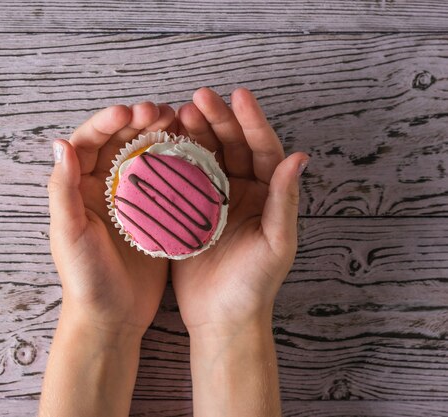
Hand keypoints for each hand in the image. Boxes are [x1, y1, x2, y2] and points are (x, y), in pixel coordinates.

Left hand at [48, 101, 175, 336]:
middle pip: (118, 142)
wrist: (112, 318)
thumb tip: (61, 143)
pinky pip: (165, 180)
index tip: (128, 111)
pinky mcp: (154, 215)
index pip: (89, 143)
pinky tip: (191, 150)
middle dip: (136, 121)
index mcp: (79, 189)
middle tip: (159, 110)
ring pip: (144, 156)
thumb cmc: (85, 279)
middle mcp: (103, 188)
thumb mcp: (69, 233)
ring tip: (178, 121)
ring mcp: (131, 200)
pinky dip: (176, 162)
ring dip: (158, 135)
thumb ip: (63, 189)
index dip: (107, 122)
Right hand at [171, 87, 308, 337]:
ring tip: (178, 113)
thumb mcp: (277, 243)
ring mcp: (212, 199)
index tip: (238, 95)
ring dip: (194, 133)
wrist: (221, 317)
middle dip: (217, 119)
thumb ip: (285, 200)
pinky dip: (173, 158)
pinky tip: (161, 142)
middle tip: (198, 98)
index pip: (262, 149)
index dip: (251, 121)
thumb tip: (298, 157)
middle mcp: (241, 191)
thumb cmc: (254, 285)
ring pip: (205, 156)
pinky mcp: (188, 211)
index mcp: (267, 195)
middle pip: (231, 145)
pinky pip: (181, 178)